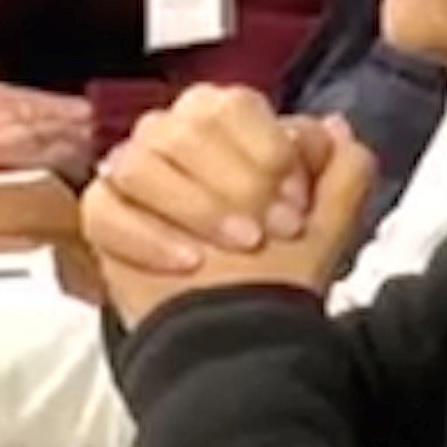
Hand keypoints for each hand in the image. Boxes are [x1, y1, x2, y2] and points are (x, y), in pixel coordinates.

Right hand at [83, 92, 377, 326]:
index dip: (268, 152)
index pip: (232, 106)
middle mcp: (170, 138)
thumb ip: (346, 168)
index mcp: (224, 123)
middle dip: (236, 184)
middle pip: (185, 131)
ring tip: (235, 248)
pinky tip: (187, 262)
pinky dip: (149, 236)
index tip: (294, 202)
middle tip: (268, 232)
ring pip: (141, 164)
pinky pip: (106, 209)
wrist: (236, 341)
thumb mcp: (331, 223)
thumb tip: (334, 128)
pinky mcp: (100, 215)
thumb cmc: (276, 278)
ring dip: (196, 208)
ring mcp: (129, 174)